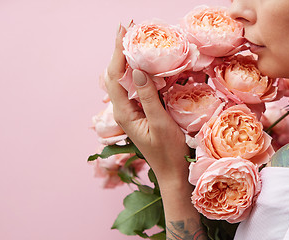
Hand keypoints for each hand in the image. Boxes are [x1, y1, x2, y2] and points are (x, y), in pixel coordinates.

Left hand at [103, 24, 189, 182]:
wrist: (173, 174)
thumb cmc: (168, 152)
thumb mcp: (161, 123)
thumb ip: (148, 97)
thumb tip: (136, 70)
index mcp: (124, 112)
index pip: (115, 75)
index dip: (117, 51)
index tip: (122, 31)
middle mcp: (125, 109)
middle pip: (117, 74)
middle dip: (121, 50)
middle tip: (130, 28)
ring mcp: (133, 110)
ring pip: (128, 80)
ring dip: (132, 59)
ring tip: (138, 40)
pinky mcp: (143, 112)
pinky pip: (140, 88)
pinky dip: (144, 73)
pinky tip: (152, 64)